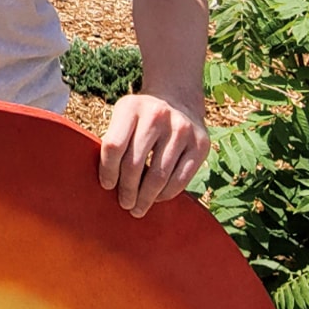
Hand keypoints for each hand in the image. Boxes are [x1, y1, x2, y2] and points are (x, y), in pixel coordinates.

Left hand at [98, 94, 209, 216]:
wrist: (178, 99)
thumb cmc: (141, 118)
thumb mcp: (123, 117)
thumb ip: (115, 142)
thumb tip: (107, 185)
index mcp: (131, 107)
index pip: (114, 146)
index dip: (108, 170)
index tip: (107, 186)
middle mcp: (157, 115)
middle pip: (134, 163)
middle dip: (127, 190)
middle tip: (124, 204)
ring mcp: (182, 129)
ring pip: (159, 176)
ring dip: (146, 198)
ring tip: (138, 208)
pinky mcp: (201, 144)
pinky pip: (181, 179)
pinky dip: (166, 194)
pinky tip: (157, 198)